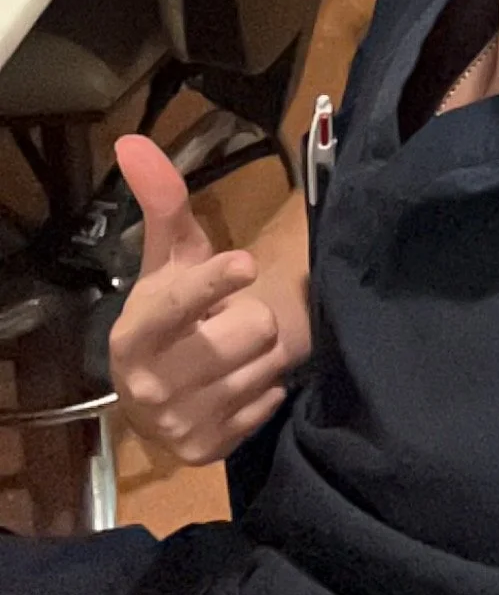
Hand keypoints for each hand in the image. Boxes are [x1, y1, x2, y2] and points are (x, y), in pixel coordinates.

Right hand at [109, 136, 302, 465]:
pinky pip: (269, 400)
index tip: (244, 264)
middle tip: (226, 320)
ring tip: (232, 351)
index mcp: (135, 334)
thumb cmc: (173, 310)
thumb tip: (133, 143)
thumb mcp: (168, 259)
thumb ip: (162, 204)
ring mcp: (180, 423)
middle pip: (251, 330)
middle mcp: (152, 385)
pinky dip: (263, 387)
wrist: (159, 389)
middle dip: (249, 316)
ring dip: (259, 353)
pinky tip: (238, 382)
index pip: (181, 304)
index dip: (214, 282)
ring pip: (266, 364)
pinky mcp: (209, 451)